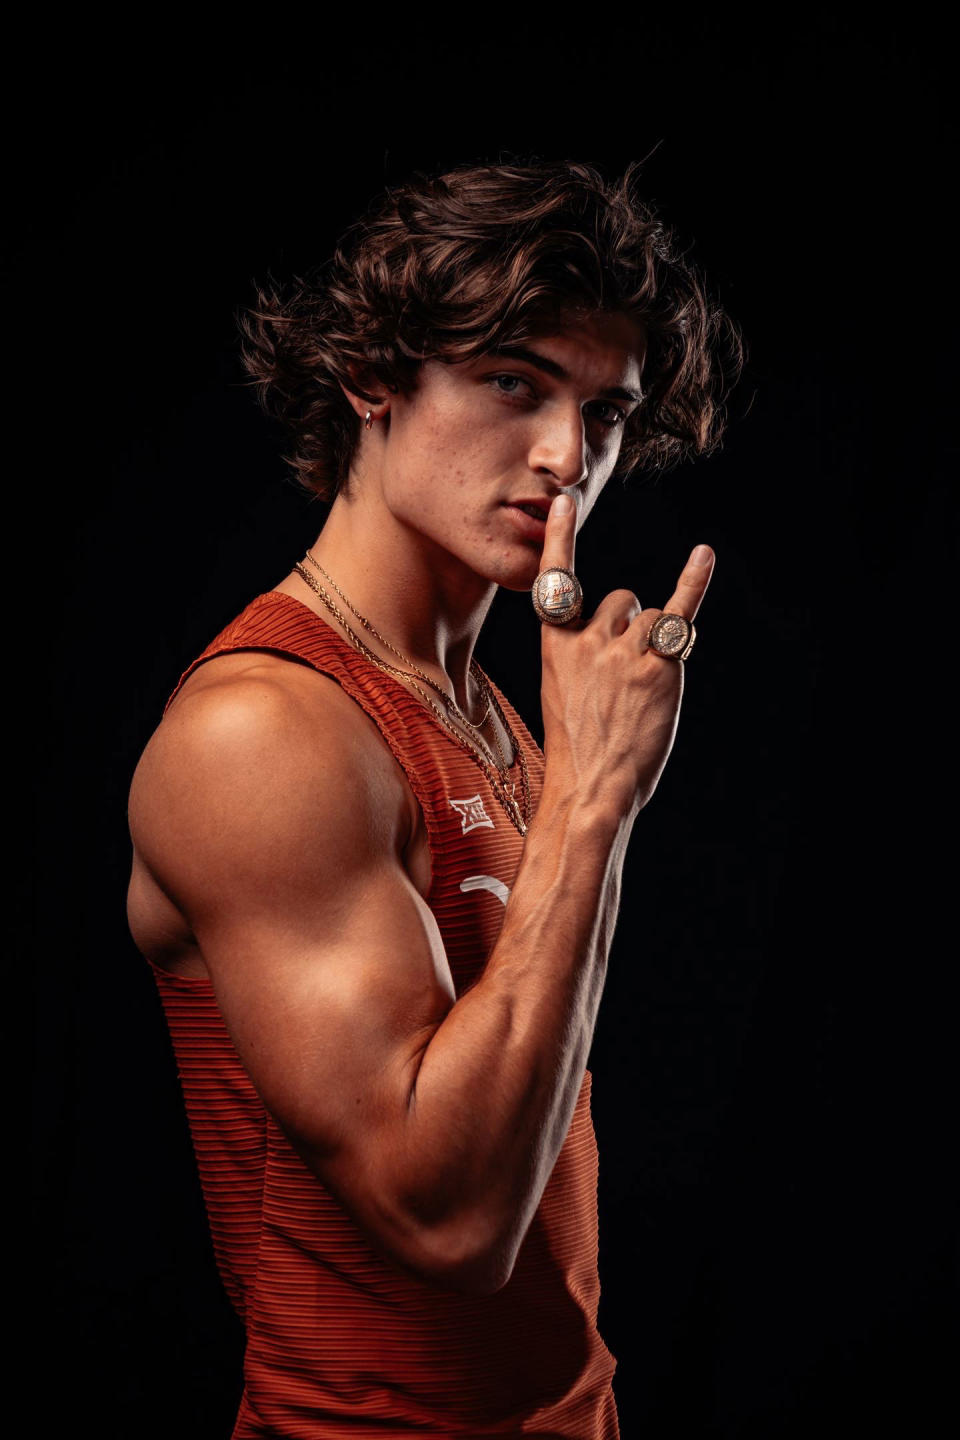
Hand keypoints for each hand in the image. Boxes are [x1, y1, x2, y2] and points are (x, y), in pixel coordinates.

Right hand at [536, 494, 714, 819]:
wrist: (590, 788)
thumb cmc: (578, 747)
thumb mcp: (562, 692)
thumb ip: (583, 654)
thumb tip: (628, 629)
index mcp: (555, 644)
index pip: (557, 580)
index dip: (562, 538)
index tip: (564, 503)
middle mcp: (587, 639)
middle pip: (622, 600)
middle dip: (630, 628)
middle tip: (623, 679)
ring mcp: (623, 651)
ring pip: (651, 617)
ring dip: (654, 644)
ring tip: (640, 692)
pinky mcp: (658, 667)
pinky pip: (679, 615)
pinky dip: (693, 584)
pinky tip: (703, 556)